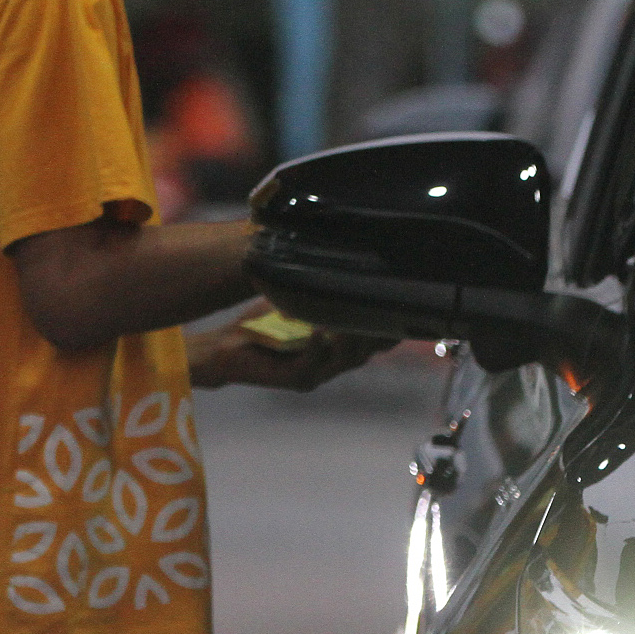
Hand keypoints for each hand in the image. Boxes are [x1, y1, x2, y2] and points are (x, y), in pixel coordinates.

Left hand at [187, 303, 395, 390]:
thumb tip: (342, 253)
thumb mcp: (296, 299)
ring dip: (351, 340)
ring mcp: (315, 373)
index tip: (407, 307)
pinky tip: (319, 332)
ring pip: (344, 360)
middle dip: (376, 332)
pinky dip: (317, 348)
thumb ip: (319, 287)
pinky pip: (311, 365)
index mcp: (336, 346)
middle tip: (384, 311)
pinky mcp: (293, 379)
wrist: (227, 347)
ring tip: (355, 320)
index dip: (390, 327)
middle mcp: (331, 362)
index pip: (373, 340)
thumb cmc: (263, 323)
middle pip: (365, 351)